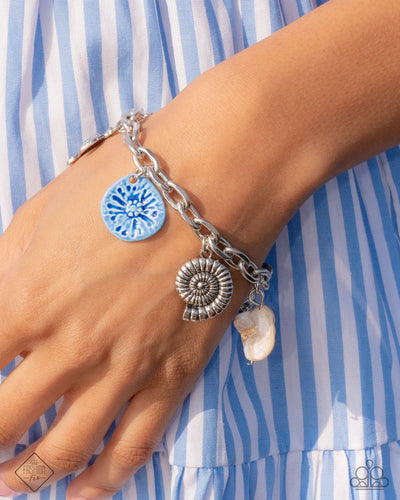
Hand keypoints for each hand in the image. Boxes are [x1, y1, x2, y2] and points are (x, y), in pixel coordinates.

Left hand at [0, 117, 256, 497]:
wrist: (214, 184)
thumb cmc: (127, 185)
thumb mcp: (42, 211)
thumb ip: (5, 265)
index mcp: (27, 300)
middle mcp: (70, 348)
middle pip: (6, 425)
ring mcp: (125, 369)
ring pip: (67, 450)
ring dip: (29, 477)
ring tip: (13, 484)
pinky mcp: (174, 376)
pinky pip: (137, 446)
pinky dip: (106, 479)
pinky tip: (86, 491)